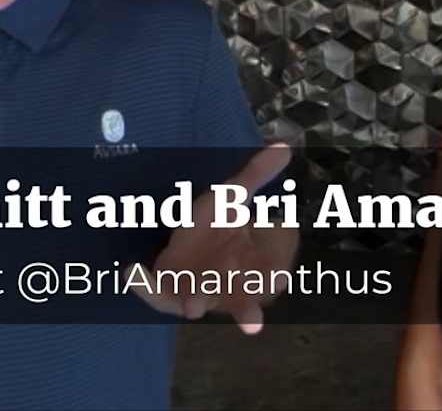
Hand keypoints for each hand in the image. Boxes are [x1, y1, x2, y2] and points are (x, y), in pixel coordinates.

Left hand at [124, 143, 295, 333]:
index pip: (270, 272)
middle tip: (253, 323)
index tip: (279, 277)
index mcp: (249, 261)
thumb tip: (284, 146)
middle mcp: (226, 281)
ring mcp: (196, 290)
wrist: (181, 241)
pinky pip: (154, 294)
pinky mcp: (166, 294)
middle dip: (246, 311)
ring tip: (193, 307)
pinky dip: (142, 286)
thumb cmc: (214, 224)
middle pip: (241, 300)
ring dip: (196, 302)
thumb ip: (257, 174)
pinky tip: (129, 270)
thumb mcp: (232, 195)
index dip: (275, 276)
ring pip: (200, 301)